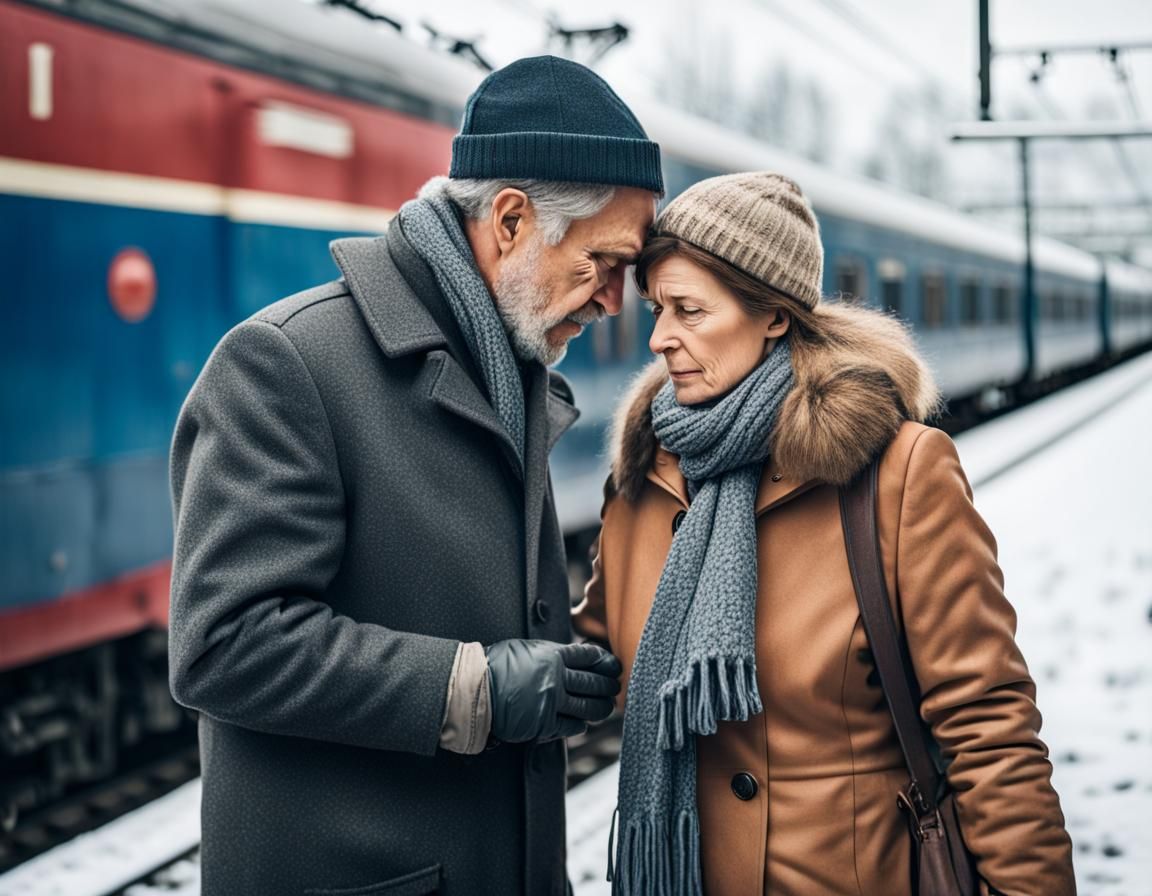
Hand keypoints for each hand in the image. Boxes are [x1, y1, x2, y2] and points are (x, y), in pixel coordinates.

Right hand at [485, 640, 621, 742]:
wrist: (475, 689)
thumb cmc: (496, 666)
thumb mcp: (526, 649)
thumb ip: (551, 654)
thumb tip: (571, 657)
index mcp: (552, 655)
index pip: (589, 657)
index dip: (605, 662)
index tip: (612, 666)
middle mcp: (556, 678)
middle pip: (593, 683)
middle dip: (608, 686)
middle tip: (615, 687)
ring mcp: (551, 702)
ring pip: (587, 706)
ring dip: (601, 708)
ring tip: (606, 707)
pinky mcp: (543, 724)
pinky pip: (571, 726)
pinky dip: (580, 725)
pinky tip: (583, 723)